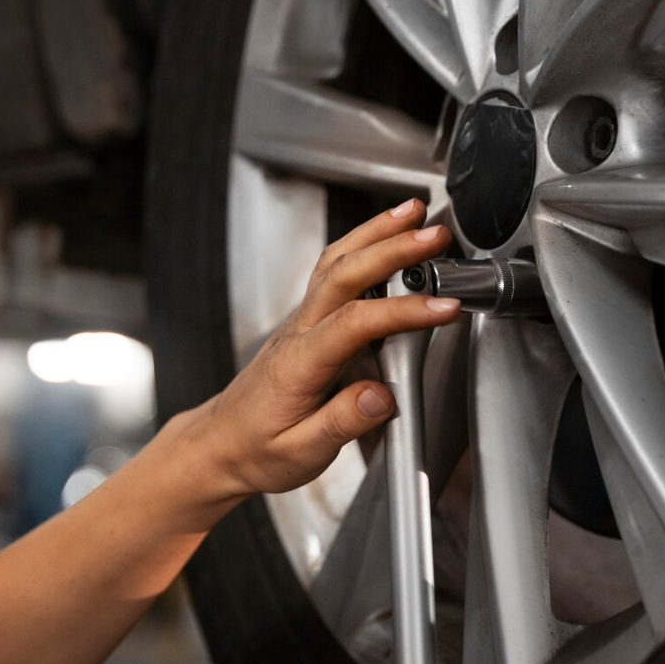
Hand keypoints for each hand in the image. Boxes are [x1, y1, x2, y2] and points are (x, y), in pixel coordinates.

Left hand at [196, 199, 459, 497]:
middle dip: (392, 247)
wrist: (222, 445)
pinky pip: (334, 272)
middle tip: (434, 234)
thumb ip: (342, 422)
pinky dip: (363, 245)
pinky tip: (386, 235)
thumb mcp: (299, 452)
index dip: (402, 311)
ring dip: (375, 231)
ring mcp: (302, 321)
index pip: (355, 323)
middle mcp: (299, 332)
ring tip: (413, 211)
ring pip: (336, 262)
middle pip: (344, 273)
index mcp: (299, 363)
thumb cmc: (258, 449)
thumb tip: (380, 397)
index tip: (442, 307)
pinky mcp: (309, 321)